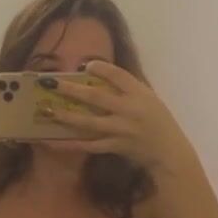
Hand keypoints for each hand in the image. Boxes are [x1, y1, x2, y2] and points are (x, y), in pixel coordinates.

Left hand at [38, 60, 189, 167]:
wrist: (169, 152)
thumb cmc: (159, 122)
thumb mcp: (150, 99)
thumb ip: (129, 88)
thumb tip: (101, 73)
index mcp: (139, 94)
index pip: (118, 75)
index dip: (101, 68)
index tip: (85, 65)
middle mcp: (129, 110)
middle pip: (96, 96)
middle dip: (71, 89)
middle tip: (51, 83)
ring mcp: (121, 130)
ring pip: (88, 122)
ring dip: (66, 116)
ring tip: (48, 110)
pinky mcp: (116, 146)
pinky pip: (89, 145)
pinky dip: (71, 144)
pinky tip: (55, 141)